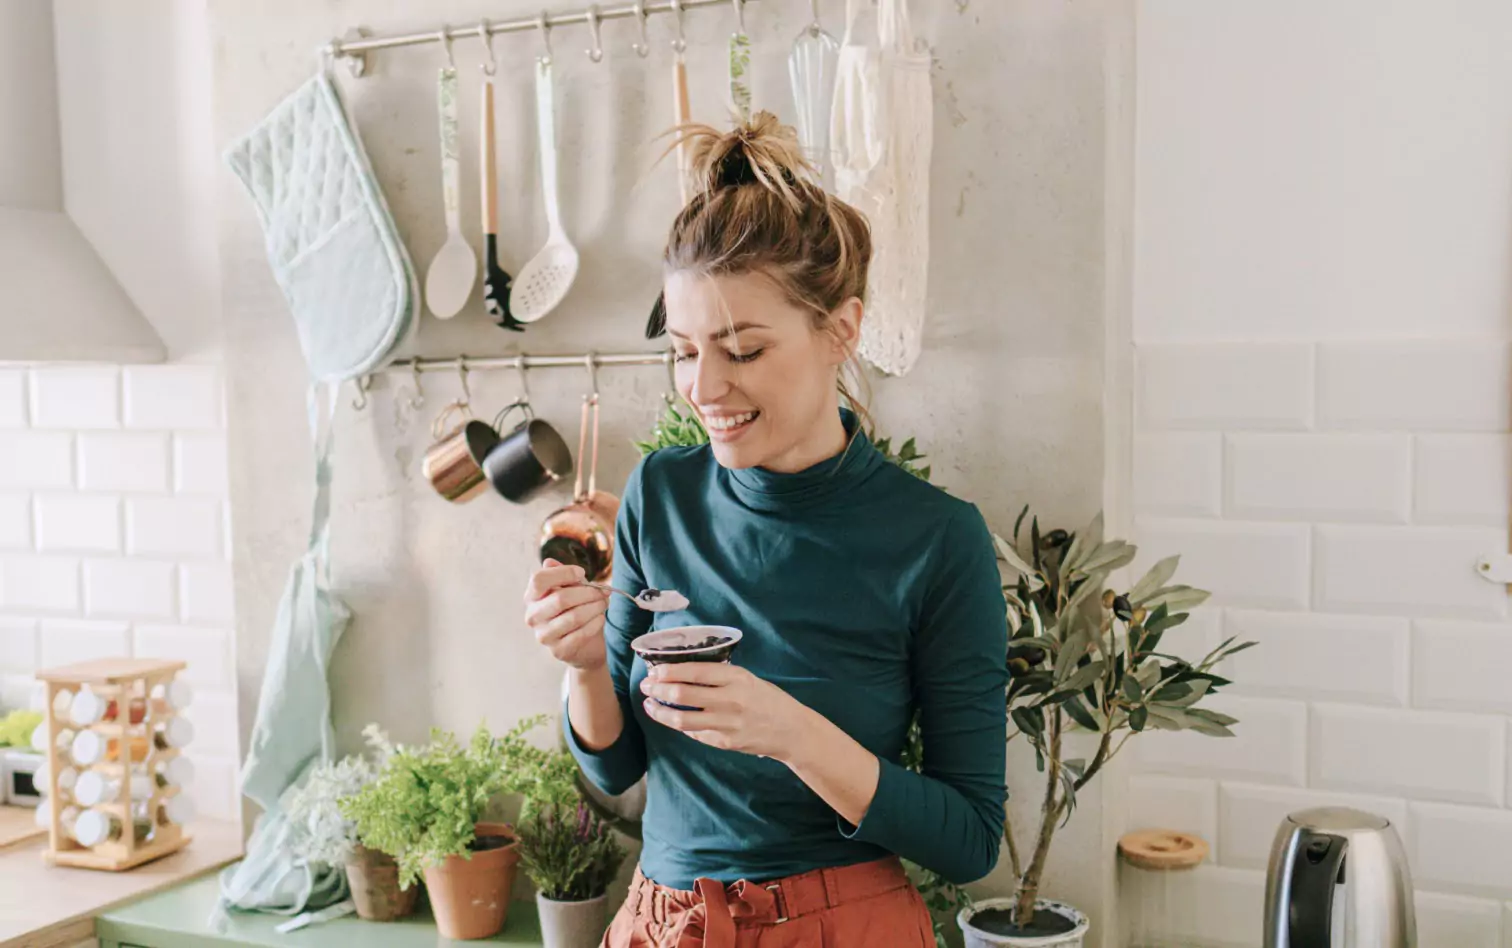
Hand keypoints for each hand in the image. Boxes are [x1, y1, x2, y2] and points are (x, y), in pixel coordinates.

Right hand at [523, 559, 607, 671]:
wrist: (584, 645)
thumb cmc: (576, 610)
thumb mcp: (571, 589)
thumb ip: (562, 576)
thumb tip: (549, 562)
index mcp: (532, 597)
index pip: (539, 579)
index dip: (563, 573)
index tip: (582, 573)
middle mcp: (533, 617)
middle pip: (560, 598)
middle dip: (588, 593)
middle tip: (604, 592)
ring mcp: (544, 636)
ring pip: (574, 617)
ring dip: (595, 607)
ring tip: (604, 603)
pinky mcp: (558, 651)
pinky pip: (581, 634)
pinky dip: (596, 623)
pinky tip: (601, 618)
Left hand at [639, 662, 812, 760]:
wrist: (790, 730)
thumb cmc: (768, 699)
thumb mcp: (747, 679)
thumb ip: (720, 676)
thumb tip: (683, 672)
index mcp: (736, 678)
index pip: (694, 671)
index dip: (670, 672)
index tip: (654, 670)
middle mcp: (730, 700)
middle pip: (683, 695)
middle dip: (658, 689)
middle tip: (646, 686)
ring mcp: (727, 724)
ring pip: (682, 719)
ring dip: (661, 711)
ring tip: (649, 705)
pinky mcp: (725, 742)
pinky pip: (695, 733)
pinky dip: (679, 725)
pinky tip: (670, 718)